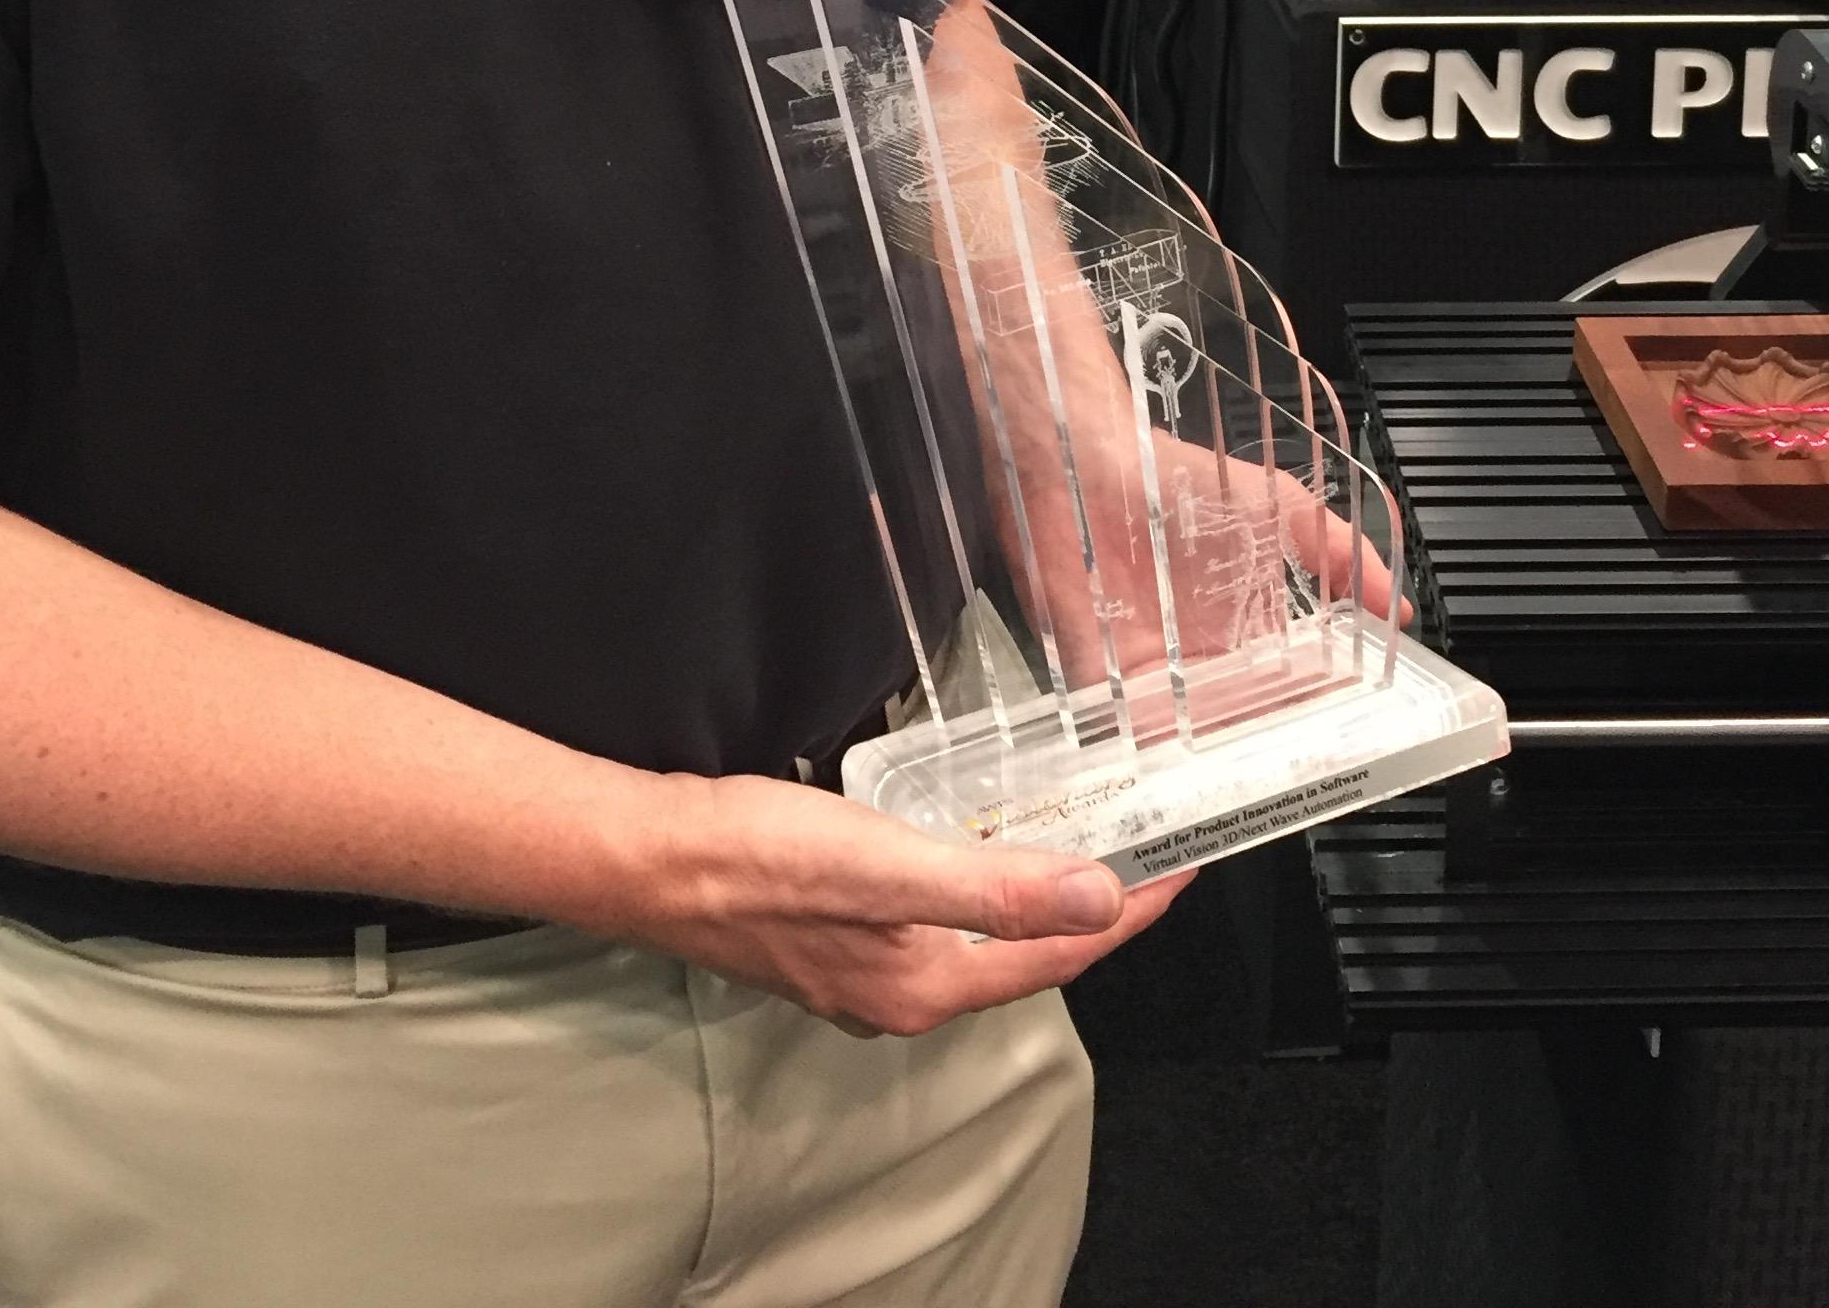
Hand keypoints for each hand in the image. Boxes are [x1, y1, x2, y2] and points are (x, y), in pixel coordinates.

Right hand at [610, 771, 1189, 1036]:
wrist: (647, 858)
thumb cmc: (751, 860)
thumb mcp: (887, 864)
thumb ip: (994, 886)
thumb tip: (1097, 898)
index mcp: (924, 984)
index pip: (1059, 953)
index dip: (1129, 911)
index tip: (1181, 870)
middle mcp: (901, 991)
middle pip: (1027, 951)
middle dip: (1094, 905)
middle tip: (1147, 849)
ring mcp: (865, 967)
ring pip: (982, 933)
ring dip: (1036, 892)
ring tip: (1083, 838)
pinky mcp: (836, 932)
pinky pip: (937, 915)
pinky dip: (979, 881)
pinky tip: (974, 841)